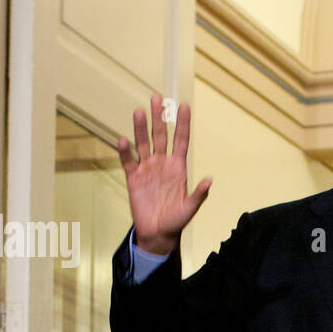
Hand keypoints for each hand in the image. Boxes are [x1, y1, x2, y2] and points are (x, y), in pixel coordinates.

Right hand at [116, 94, 211, 256]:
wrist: (158, 233)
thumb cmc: (177, 221)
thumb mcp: (190, 208)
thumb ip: (199, 194)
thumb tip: (210, 180)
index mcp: (179, 168)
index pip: (181, 140)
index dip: (182, 124)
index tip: (183, 105)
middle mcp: (163, 164)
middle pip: (161, 136)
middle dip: (159, 117)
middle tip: (157, 98)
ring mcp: (147, 169)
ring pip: (143, 143)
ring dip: (140, 128)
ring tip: (138, 111)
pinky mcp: (133, 177)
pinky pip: (128, 160)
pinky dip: (125, 151)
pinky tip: (123, 140)